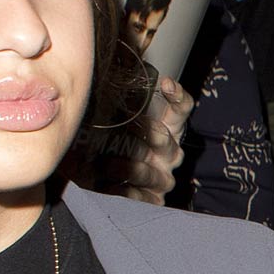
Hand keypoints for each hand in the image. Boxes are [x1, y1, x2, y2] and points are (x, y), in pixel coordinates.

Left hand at [100, 72, 193, 205]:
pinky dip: (127, 194)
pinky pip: (144, 200)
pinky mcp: (152, 201)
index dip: (177, 98)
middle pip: (167, 142)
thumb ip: (111, 100)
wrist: (92, 177)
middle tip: (138, 129)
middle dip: (152, 135)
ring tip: (108, 164)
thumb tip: (96, 72)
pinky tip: (108, 187)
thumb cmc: (104, 140)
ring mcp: (161, 178)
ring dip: (133, 168)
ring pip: (155, 175)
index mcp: (165, 127)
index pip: (181, 109)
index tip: (165, 84)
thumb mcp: (106, 116)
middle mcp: (168, 152)